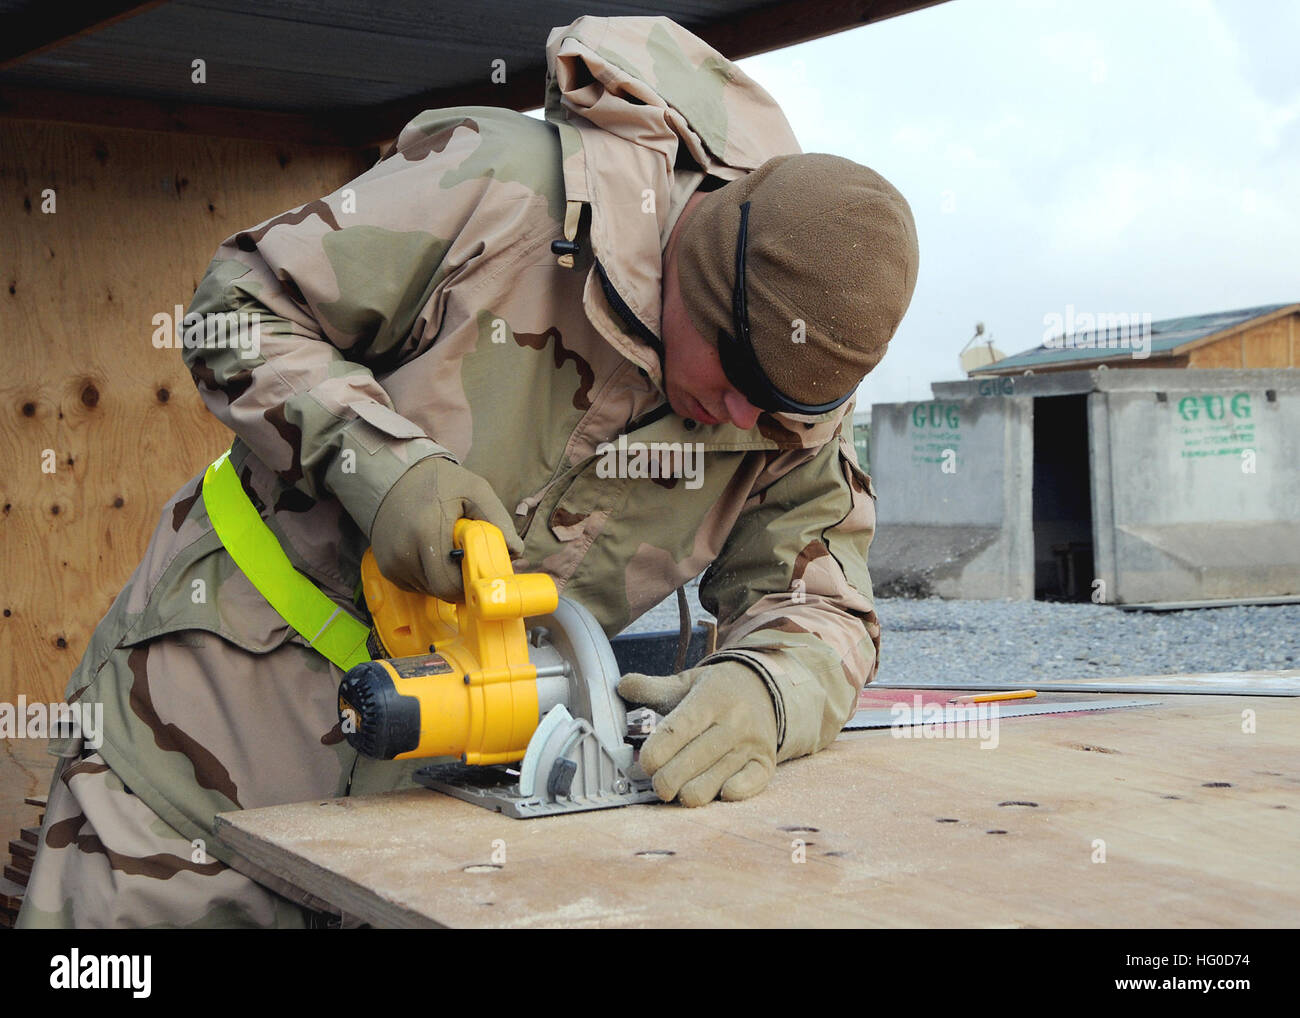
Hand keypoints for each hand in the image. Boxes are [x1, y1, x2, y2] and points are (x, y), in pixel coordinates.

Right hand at [369, 456, 522, 601]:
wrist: (392, 475)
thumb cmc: (439, 482)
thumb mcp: (475, 490)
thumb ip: (497, 519)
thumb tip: (515, 551)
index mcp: (426, 532)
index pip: (450, 584)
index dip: (470, 583)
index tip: (481, 569)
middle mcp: (403, 552)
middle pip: (440, 591)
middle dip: (460, 582)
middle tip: (468, 560)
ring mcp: (390, 562)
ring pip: (428, 590)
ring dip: (444, 578)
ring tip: (448, 550)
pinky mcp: (384, 567)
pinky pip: (414, 585)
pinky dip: (429, 576)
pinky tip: (432, 553)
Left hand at [618, 660, 776, 806]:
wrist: (766, 689)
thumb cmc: (716, 691)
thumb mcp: (686, 681)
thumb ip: (652, 687)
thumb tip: (621, 687)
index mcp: (710, 699)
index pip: (677, 730)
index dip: (655, 753)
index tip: (645, 764)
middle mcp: (733, 723)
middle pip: (690, 763)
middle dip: (664, 780)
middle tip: (657, 781)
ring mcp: (751, 745)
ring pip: (710, 785)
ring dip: (686, 793)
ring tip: (679, 787)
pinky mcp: (765, 764)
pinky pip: (744, 789)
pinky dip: (723, 796)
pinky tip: (712, 790)